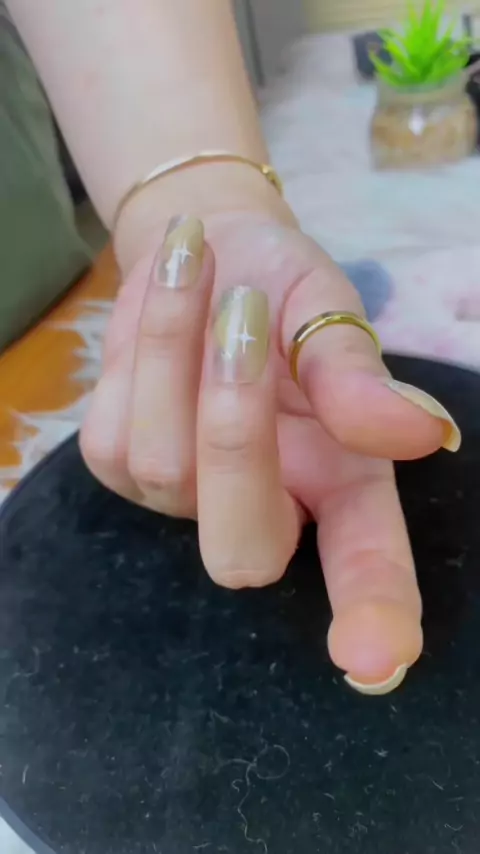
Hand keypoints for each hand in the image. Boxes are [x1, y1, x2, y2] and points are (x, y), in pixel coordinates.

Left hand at [81, 208, 459, 694]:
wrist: (204, 253)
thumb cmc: (282, 286)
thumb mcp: (326, 311)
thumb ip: (356, 378)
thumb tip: (422, 433)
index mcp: (341, 479)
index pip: (366, 563)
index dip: (374, 611)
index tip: (372, 659)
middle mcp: (268, 507)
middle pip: (243, 551)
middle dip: (236, 432)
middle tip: (246, 314)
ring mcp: (181, 498)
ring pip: (162, 466)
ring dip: (178, 349)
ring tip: (202, 269)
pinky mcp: (116, 466)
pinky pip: (113, 427)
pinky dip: (139, 347)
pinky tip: (166, 307)